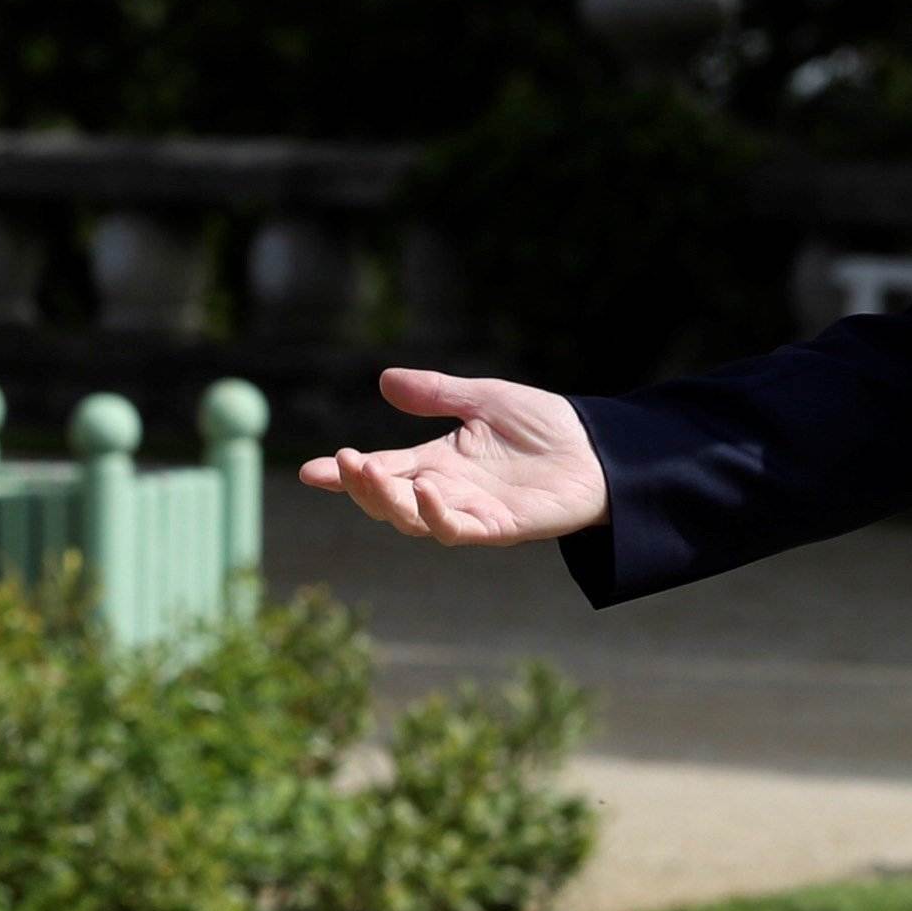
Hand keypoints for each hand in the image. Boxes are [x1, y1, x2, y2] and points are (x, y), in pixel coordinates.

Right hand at [296, 367, 608, 546]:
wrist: (600, 447)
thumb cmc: (545, 425)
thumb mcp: (484, 399)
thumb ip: (438, 393)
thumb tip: (385, 379)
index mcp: (437, 462)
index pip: (382, 470)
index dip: (347, 473)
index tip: (311, 470)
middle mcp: (448, 491)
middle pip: (389, 500)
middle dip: (362, 486)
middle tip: (343, 464)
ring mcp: (474, 512)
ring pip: (416, 520)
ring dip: (390, 502)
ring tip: (371, 475)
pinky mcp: (503, 527)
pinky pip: (461, 531)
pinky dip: (438, 515)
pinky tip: (424, 493)